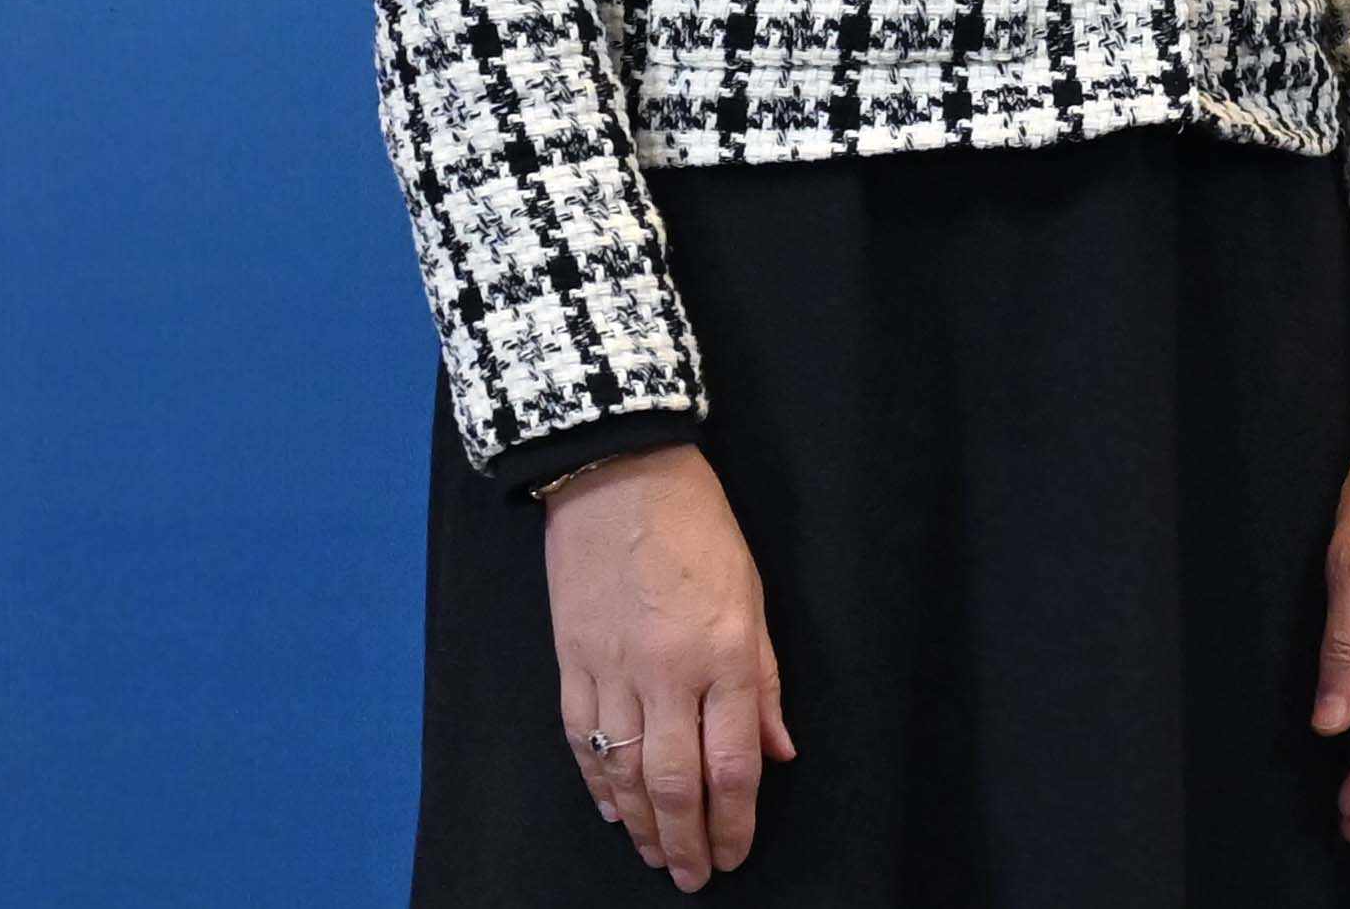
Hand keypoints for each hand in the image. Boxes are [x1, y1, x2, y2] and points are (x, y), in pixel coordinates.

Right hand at [540, 446, 790, 890]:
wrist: (619, 480)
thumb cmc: (701, 531)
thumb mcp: (754, 597)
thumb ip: (764, 682)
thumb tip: (779, 750)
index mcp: (725, 655)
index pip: (732, 762)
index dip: (735, 819)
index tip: (736, 854)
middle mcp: (668, 673)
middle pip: (676, 780)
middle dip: (688, 838)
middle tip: (696, 878)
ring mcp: (612, 671)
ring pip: (625, 771)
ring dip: (643, 825)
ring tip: (659, 857)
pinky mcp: (571, 664)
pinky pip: (583, 741)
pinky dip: (597, 784)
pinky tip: (613, 812)